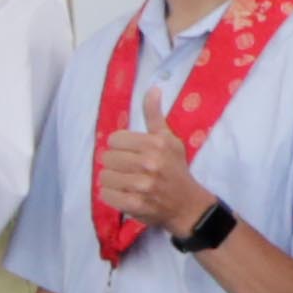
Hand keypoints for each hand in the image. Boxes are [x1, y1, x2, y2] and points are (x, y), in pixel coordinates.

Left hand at [89, 120, 204, 239]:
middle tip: (129, 170)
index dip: (120, 146)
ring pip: (104, 176)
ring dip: (112, 180)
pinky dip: (112, 195)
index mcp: (156, 144)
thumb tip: (153, 89)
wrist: (187, 204)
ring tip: (127, 182)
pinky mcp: (135, 204)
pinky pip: (106, 194)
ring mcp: (142, 185)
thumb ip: (155, 115)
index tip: (132, 153)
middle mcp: (150, 163)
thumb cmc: (175, 168)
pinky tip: (125, 194)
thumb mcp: (169, 139)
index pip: (114, 139)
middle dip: (115, 164)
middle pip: (106, 157)